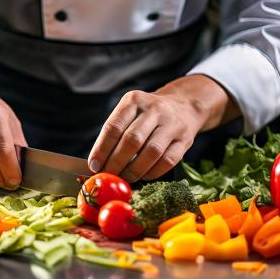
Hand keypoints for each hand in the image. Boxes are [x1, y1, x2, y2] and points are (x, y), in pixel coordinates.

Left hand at [88, 75, 238, 181]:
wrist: (184, 106)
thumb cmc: (147, 115)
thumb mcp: (130, 113)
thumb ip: (114, 134)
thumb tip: (97, 163)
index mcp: (134, 100)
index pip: (114, 127)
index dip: (102, 149)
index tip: (94, 165)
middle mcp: (154, 109)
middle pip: (132, 140)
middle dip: (116, 162)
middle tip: (108, 175)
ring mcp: (172, 124)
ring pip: (151, 152)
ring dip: (134, 170)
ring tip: (124, 178)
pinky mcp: (185, 139)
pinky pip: (167, 161)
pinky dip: (152, 172)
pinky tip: (143, 176)